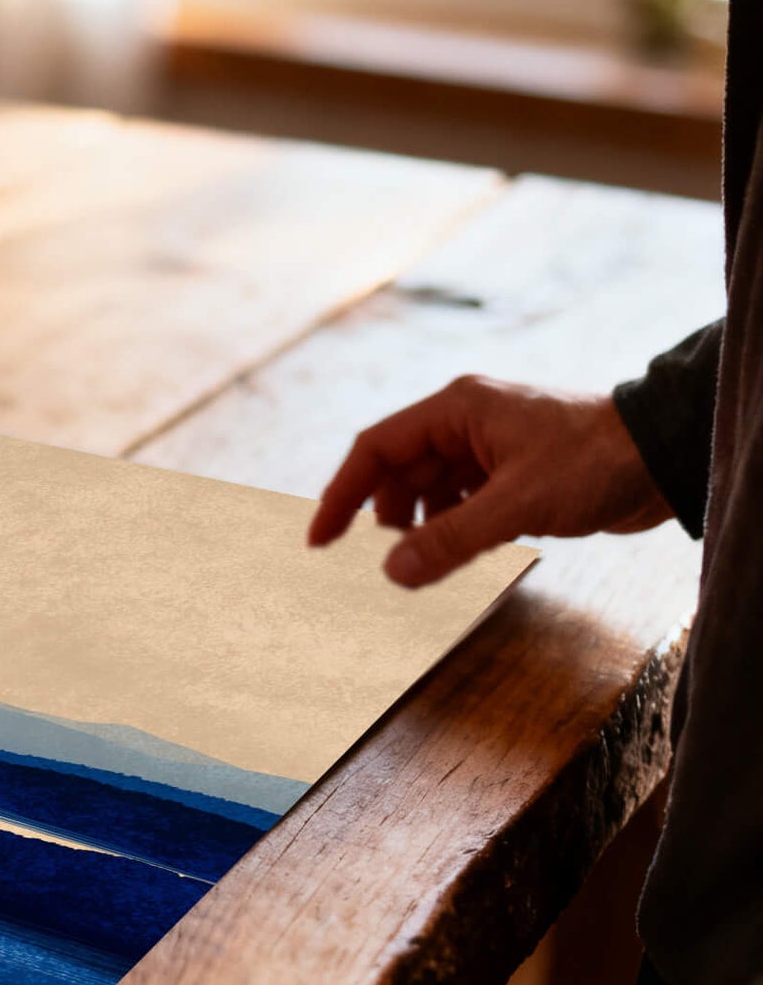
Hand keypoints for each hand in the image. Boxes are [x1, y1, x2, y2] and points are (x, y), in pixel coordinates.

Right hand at [308, 378, 669, 586]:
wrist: (665, 455)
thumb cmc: (596, 462)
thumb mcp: (516, 505)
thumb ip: (450, 539)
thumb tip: (392, 574)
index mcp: (457, 410)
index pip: (376, 449)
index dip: (342, 494)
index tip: (320, 540)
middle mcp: (466, 423)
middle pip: (398, 471)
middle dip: (382, 517)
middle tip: (376, 561)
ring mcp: (488, 447)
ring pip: (428, 489)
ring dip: (418, 526)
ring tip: (421, 560)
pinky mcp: (511, 472)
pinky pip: (460, 501)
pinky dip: (449, 528)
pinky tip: (456, 553)